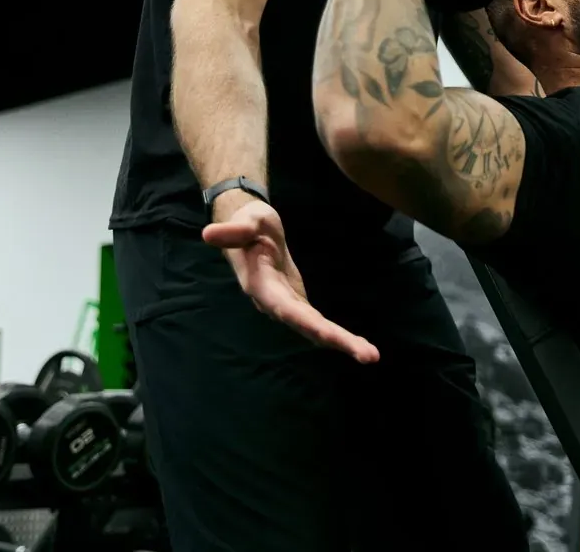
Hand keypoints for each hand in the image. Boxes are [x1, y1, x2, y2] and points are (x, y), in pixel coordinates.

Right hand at [201, 198, 379, 363]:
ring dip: (341, 342)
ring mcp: (286, 304)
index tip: (330, 337)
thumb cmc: (249, 223)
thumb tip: (208, 233)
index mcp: (263, 286)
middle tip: (370, 356)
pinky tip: (356, 347)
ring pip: (314, 328)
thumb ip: (233, 231)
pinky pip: (317, 321)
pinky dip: (335, 334)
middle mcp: (274, 302)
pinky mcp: (295, 301)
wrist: (248, 230)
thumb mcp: (246, 221)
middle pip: (307, 325)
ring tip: (370, 356)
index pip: (288, 309)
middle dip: (337, 340)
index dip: (309, 323)